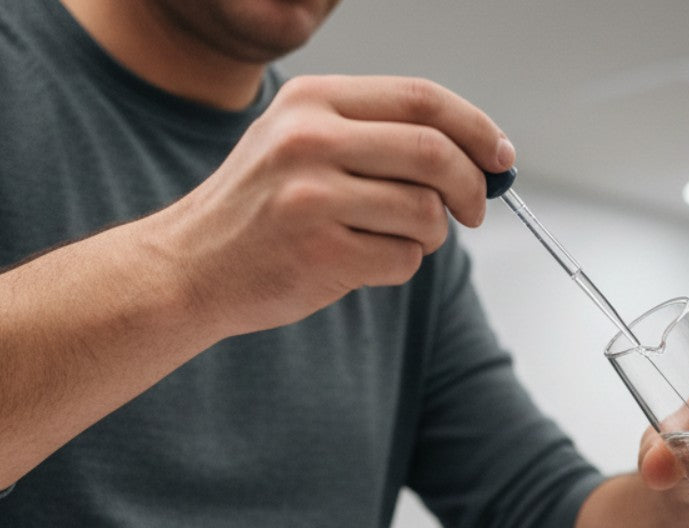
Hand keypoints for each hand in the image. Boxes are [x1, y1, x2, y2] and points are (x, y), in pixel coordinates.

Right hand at [157, 75, 513, 338]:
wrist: (188, 267)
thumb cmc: (257, 211)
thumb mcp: (299, 144)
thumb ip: (374, 137)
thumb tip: (474, 153)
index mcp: (312, 100)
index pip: (422, 99)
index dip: (475, 128)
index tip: (500, 156)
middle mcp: (310, 140)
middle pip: (434, 153)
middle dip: (471, 187)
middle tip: (475, 211)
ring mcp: (313, 197)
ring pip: (425, 213)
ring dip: (431, 235)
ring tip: (396, 240)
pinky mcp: (321, 252)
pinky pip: (403, 260)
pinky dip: (401, 266)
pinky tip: (365, 264)